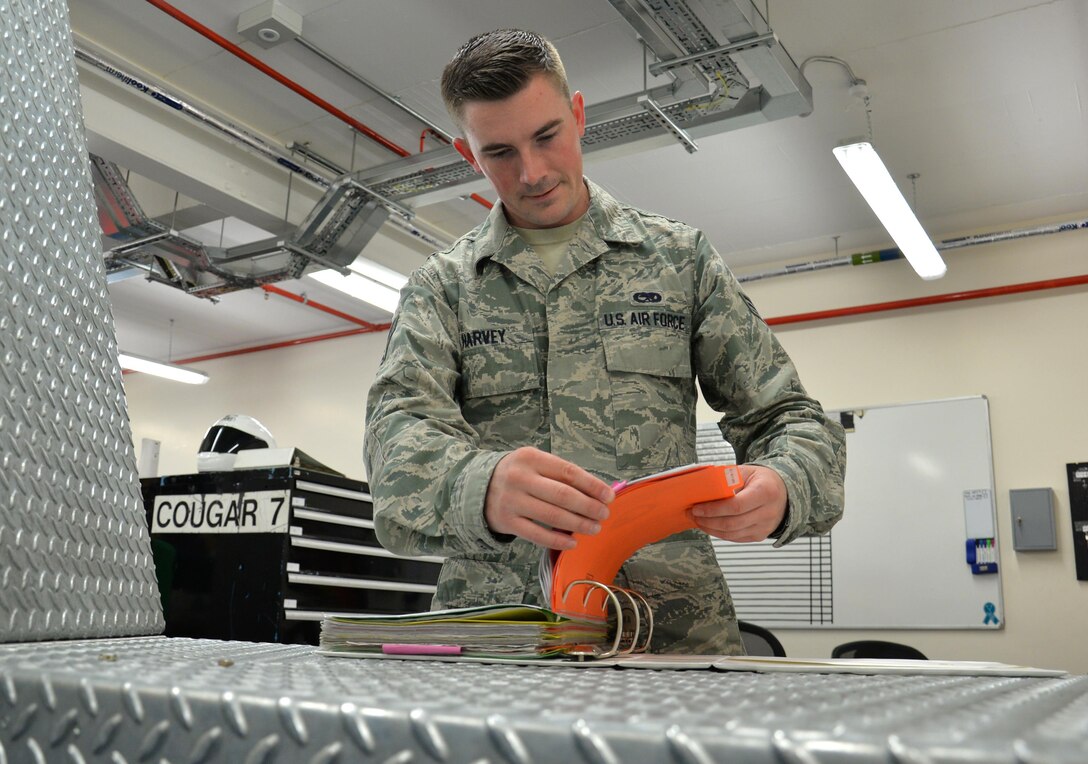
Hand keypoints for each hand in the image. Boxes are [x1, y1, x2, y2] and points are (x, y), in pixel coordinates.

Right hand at [484, 447, 613, 549]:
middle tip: (604, 514)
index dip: (592, 485)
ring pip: (553, 516)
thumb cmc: (517, 474)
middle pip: (563, 495)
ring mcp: (512, 501)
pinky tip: (573, 542)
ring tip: (594, 528)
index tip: (608, 496)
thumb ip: (560, 474)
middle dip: (589, 507)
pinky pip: (537, 535)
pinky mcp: (507, 522)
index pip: (569, 472)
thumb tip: (597, 491)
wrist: (478, 487)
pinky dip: (558, 541)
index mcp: (531, 458)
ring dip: (578, 524)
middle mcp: (520, 478)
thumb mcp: (534, 463)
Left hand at [688, 465, 786, 541]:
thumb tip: (701, 488)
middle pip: (732, 523)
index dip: (714, 509)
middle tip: (692, 514)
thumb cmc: (762, 480)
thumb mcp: (746, 472)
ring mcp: (765, 527)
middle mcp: (768, 512)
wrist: (784, 493)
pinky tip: (709, 525)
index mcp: (765, 491)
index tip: (697, 507)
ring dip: (711, 529)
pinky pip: (735, 538)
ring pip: (732, 534)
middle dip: (708, 521)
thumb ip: (727, 479)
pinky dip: (719, 533)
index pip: (736, 506)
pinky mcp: (759, 536)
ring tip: (697, 520)